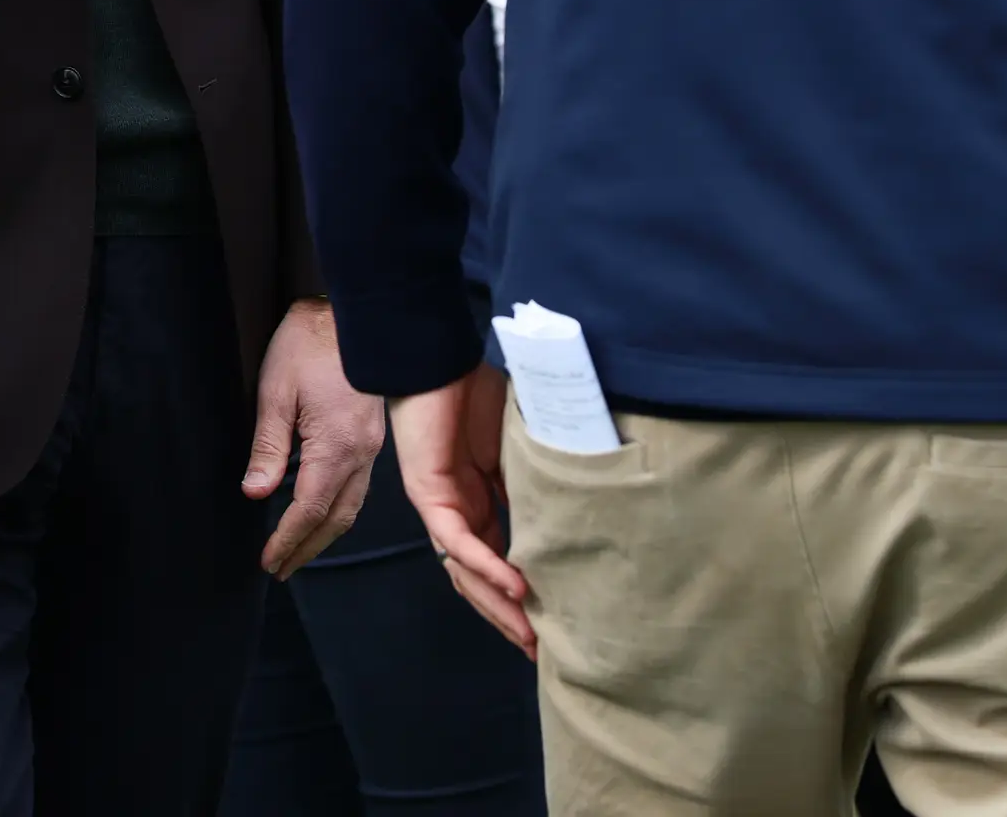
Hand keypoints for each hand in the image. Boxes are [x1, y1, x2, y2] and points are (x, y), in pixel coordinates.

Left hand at [246, 298, 384, 575]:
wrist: (354, 313)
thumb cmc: (308, 344)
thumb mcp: (277, 392)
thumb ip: (268, 447)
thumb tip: (255, 493)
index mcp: (337, 447)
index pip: (310, 509)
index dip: (288, 540)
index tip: (268, 561)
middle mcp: (361, 454)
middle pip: (337, 518)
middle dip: (308, 548)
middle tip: (280, 568)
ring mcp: (372, 446)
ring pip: (352, 506)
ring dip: (325, 533)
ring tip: (297, 550)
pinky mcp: (372, 436)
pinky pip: (358, 486)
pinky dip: (338, 510)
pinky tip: (320, 511)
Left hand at [398, 366, 531, 657]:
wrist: (441, 356)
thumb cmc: (480, 392)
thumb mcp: (521, 448)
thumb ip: (536, 482)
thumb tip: (577, 512)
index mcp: (478, 503)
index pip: (498, 563)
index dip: (521, 597)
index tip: (552, 626)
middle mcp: (457, 513)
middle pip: (479, 581)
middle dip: (509, 618)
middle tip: (541, 650)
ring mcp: (441, 506)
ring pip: (465, 572)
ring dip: (497, 605)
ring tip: (529, 633)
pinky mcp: (429, 492)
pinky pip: (457, 540)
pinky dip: (486, 565)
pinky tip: (514, 586)